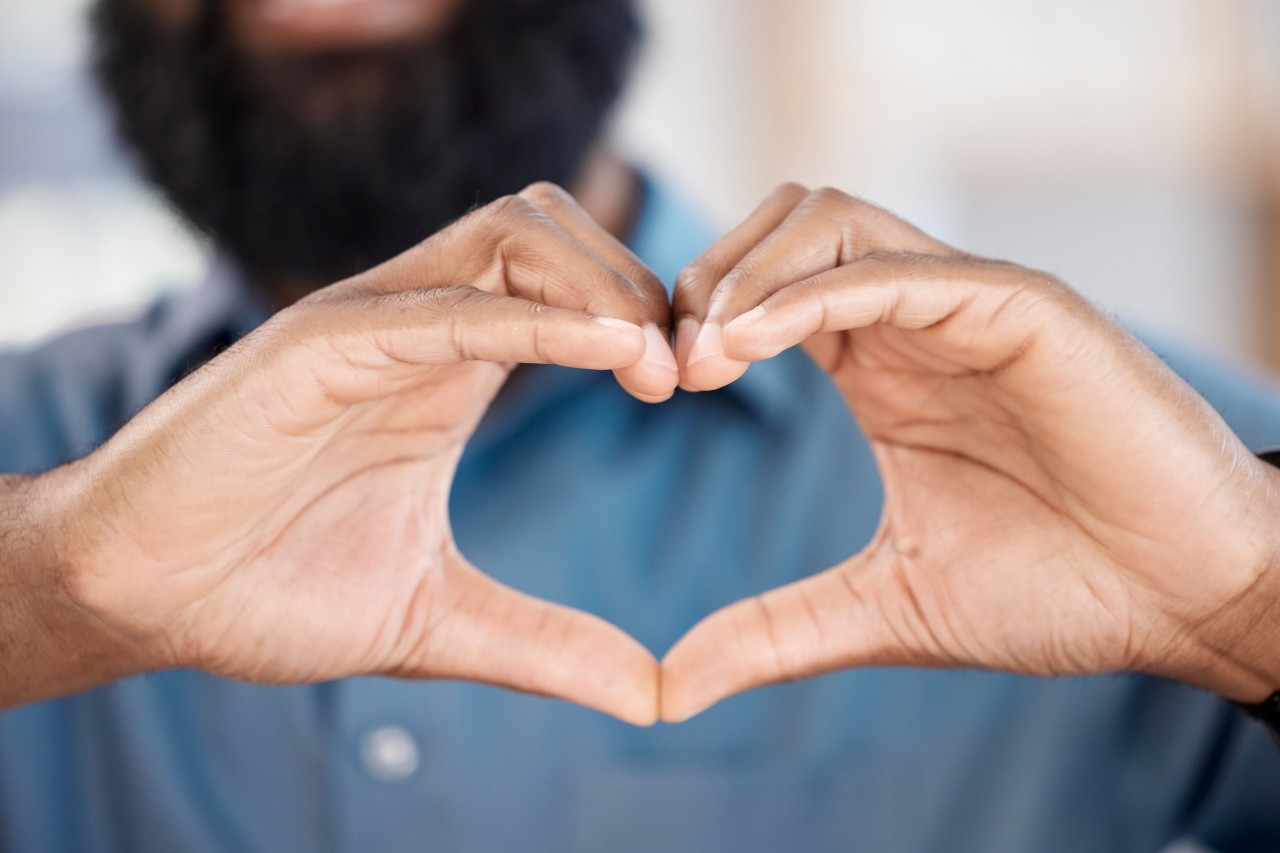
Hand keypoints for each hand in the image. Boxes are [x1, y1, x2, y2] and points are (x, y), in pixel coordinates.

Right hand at [23, 183, 675, 724]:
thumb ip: (545, 644)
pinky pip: (442, 304)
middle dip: (640, 282)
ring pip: (509, 235)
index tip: (700, 388)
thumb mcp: (436, 616)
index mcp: (447, 369)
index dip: (648, 318)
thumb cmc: (266, 589)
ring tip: (655, 368)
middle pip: (553, 230)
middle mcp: (413, 326)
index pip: (570, 285)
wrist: (139, 596)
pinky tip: (608, 349)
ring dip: (601, 284)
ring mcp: (364, 326)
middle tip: (691, 373)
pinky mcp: (313, 346)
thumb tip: (650, 694)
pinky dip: (532, 317)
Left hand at [661, 184, 1279, 720]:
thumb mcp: (884, 606)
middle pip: (784, 226)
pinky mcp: (1025, 309)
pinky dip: (812, 296)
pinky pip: (899, 270)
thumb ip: (775, 631)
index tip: (654, 388)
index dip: (694, 318)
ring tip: (703, 357)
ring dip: (748, 274)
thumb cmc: (1057, 590)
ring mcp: (970, 304)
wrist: (1186, 601)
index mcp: (881, 365)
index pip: (762, 289)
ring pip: (831, 221)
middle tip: (667, 365)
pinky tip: (751, 346)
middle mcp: (918, 318)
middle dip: (706, 277)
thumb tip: (669, 688)